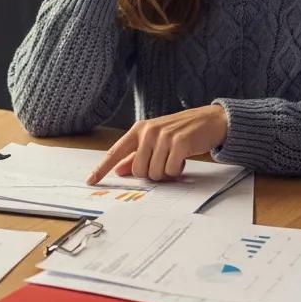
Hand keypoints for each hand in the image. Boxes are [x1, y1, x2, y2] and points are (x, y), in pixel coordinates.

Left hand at [86, 105, 229, 184]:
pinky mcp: (179, 143)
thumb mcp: (155, 140)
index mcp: (139, 130)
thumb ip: (136, 154)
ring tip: (175, 159)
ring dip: (166, 173)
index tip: (90, 180)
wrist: (209, 120)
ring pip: (154, 173)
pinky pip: (170, 171)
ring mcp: (164, 136)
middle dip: (151, 173)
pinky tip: (183, 159)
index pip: (116, 152)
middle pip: (137, 170)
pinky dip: (177, 171)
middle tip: (164, 163)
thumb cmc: (181, 131)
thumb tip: (118, 170)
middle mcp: (148, 132)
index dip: (102, 168)